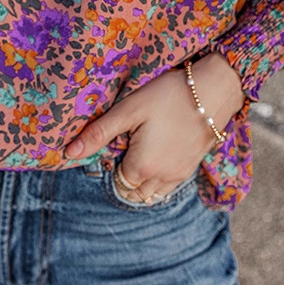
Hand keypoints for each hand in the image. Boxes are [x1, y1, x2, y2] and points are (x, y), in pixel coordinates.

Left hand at [64, 54, 245, 202]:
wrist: (214, 90)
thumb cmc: (168, 96)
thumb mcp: (128, 110)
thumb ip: (99, 134)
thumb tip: (69, 153)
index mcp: (141, 167)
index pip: (117, 182)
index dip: (111, 166)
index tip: (114, 145)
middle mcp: (161, 179)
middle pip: (133, 193)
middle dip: (124, 179)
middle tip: (125, 150)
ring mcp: (180, 176)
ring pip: (153, 194)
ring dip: (142, 183)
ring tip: (139, 154)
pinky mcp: (193, 168)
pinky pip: (170, 186)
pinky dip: (159, 179)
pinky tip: (158, 154)